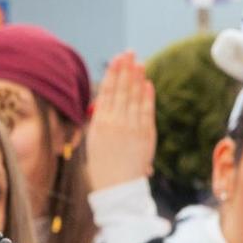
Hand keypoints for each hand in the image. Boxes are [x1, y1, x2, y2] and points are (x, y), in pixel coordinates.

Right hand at [85, 53, 157, 192]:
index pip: (107, 92)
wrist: (117, 189)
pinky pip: (146, 110)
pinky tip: (147, 83)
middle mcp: (114, 122)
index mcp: (99, 123)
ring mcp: (131, 128)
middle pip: (121, 90)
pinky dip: (147, 96)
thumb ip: (100, 120)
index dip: (113, 74)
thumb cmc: (103, 167)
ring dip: (137, 78)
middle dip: (125, 70)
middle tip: (129, 53)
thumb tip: (106, 101)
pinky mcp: (145, 134)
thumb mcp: (94, 141)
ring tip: (139, 63)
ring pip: (134, 97)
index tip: (117, 60)